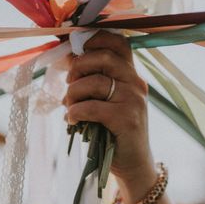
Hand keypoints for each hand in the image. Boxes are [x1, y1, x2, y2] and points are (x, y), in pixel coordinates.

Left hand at [63, 31, 157, 203]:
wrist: (133, 163)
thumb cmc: (113, 129)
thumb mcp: (106, 99)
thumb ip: (93, 79)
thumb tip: (68, 59)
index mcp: (131, 74)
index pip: (118, 42)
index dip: (94, 40)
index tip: (75, 51)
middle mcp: (136, 82)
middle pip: (102, 57)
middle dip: (78, 68)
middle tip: (69, 84)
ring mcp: (133, 100)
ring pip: (93, 82)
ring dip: (72, 94)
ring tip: (69, 106)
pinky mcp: (126, 119)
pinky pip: (90, 107)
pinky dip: (74, 113)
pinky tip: (72, 120)